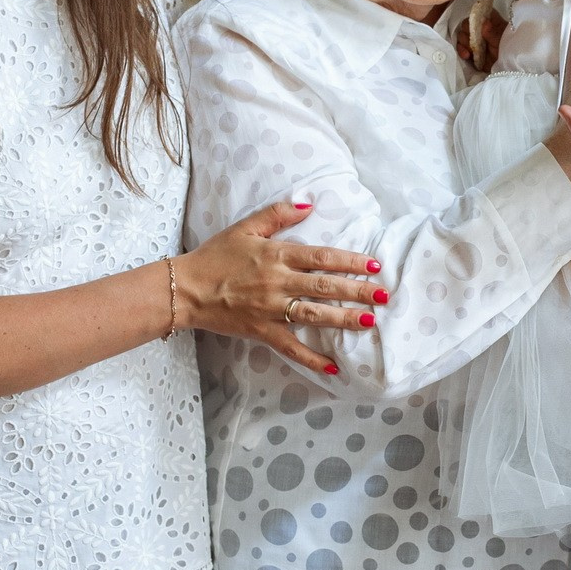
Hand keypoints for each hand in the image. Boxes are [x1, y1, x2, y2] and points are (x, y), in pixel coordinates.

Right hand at [173, 201, 384, 374]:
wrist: (186, 288)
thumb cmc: (215, 256)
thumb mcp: (246, 227)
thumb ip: (278, 213)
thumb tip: (309, 203)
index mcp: (277, 255)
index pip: (323, 257)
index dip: (351, 261)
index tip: (374, 265)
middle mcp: (278, 282)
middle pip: (326, 287)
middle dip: (358, 291)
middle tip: (384, 296)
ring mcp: (271, 309)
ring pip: (314, 315)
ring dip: (344, 319)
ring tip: (369, 322)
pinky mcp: (262, 331)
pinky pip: (291, 347)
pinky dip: (312, 358)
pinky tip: (335, 366)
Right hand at [453, 11, 506, 73]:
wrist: (510, 67)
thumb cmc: (510, 49)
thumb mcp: (503, 40)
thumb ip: (493, 33)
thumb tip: (485, 24)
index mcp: (490, 21)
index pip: (477, 13)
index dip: (474, 19)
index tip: (475, 27)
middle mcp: (480, 28)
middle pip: (466, 25)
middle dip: (467, 33)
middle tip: (473, 41)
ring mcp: (475, 40)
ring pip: (461, 36)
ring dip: (464, 44)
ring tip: (470, 51)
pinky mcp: (470, 50)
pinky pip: (460, 48)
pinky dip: (461, 51)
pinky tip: (466, 55)